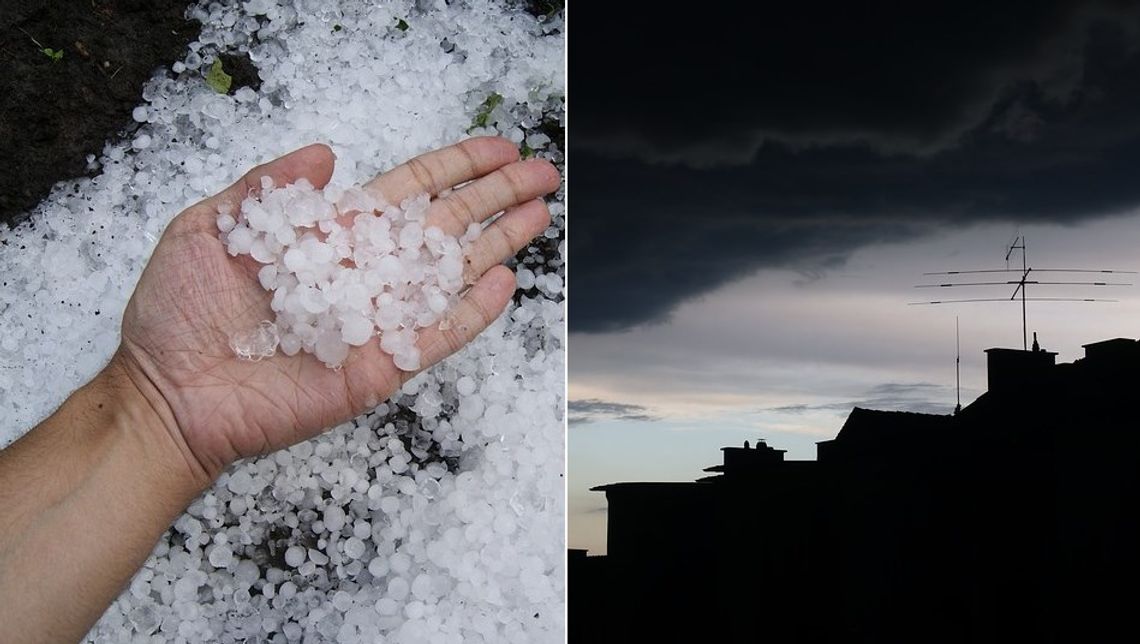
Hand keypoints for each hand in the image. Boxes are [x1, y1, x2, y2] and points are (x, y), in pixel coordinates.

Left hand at [114, 138, 559, 485]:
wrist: (167, 394)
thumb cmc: (177, 314)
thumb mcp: (209, 228)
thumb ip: (268, 187)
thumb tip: (326, 151)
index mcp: (332, 235)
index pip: (410, 192)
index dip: (456, 168)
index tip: (498, 148)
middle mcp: (364, 273)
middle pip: (446, 226)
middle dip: (496, 197)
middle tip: (543, 172)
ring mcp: (377, 321)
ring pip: (451, 275)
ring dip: (498, 244)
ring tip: (541, 215)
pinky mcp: (380, 367)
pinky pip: (436, 336)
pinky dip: (471, 313)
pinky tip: (504, 283)